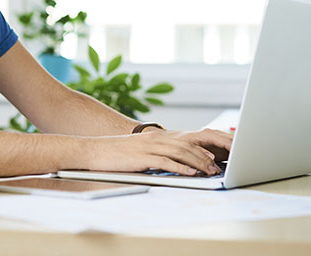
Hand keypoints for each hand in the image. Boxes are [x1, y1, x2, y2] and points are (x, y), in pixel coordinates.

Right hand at [82, 128, 232, 175]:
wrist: (93, 151)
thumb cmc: (115, 155)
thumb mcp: (139, 152)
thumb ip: (155, 156)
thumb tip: (171, 165)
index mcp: (155, 137)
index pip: (184, 142)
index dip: (201, 150)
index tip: (213, 159)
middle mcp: (154, 139)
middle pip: (186, 146)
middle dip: (204, 157)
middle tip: (216, 168)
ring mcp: (148, 147)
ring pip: (180, 153)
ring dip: (197, 163)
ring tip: (209, 171)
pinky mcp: (141, 157)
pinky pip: (165, 162)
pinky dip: (180, 168)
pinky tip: (190, 173)